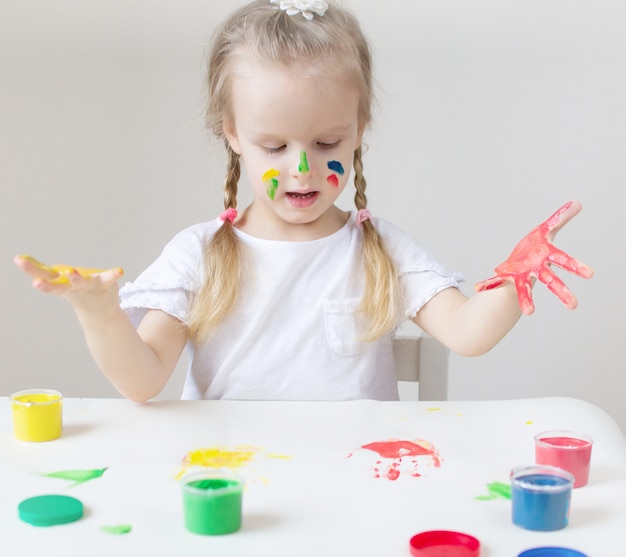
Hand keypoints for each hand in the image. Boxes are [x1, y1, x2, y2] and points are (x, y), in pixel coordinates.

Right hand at [14, 254, 123, 311]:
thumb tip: (19, 259)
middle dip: (45, 283)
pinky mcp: (104, 284)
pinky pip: (108, 278)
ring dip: (75, 278)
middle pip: (56, 283)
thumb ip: (42, 270)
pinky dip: (113, 274)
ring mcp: (88, 286)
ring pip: (80, 283)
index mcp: (59, 283)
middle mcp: (71, 286)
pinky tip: (119, 271)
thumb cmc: (76, 290)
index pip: (42, 275)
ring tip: (70, 271)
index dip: (30, 268)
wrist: (101, 312)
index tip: (18, 259)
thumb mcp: (58, 280)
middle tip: (35, 282)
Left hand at [474, 201, 593, 314]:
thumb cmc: (535, 246)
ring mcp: (521, 275)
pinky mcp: (506, 276)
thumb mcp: (547, 229)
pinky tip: (478, 287)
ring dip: (527, 300)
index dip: (576, 267)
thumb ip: (561, 217)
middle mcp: (537, 269)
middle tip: (574, 305)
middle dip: (562, 292)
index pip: (564, 260)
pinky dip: (488, 283)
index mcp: (547, 256)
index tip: (590, 274)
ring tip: (529, 312)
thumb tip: (578, 202)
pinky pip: (496, 281)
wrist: (519, 261)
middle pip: (551, 280)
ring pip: (525, 289)